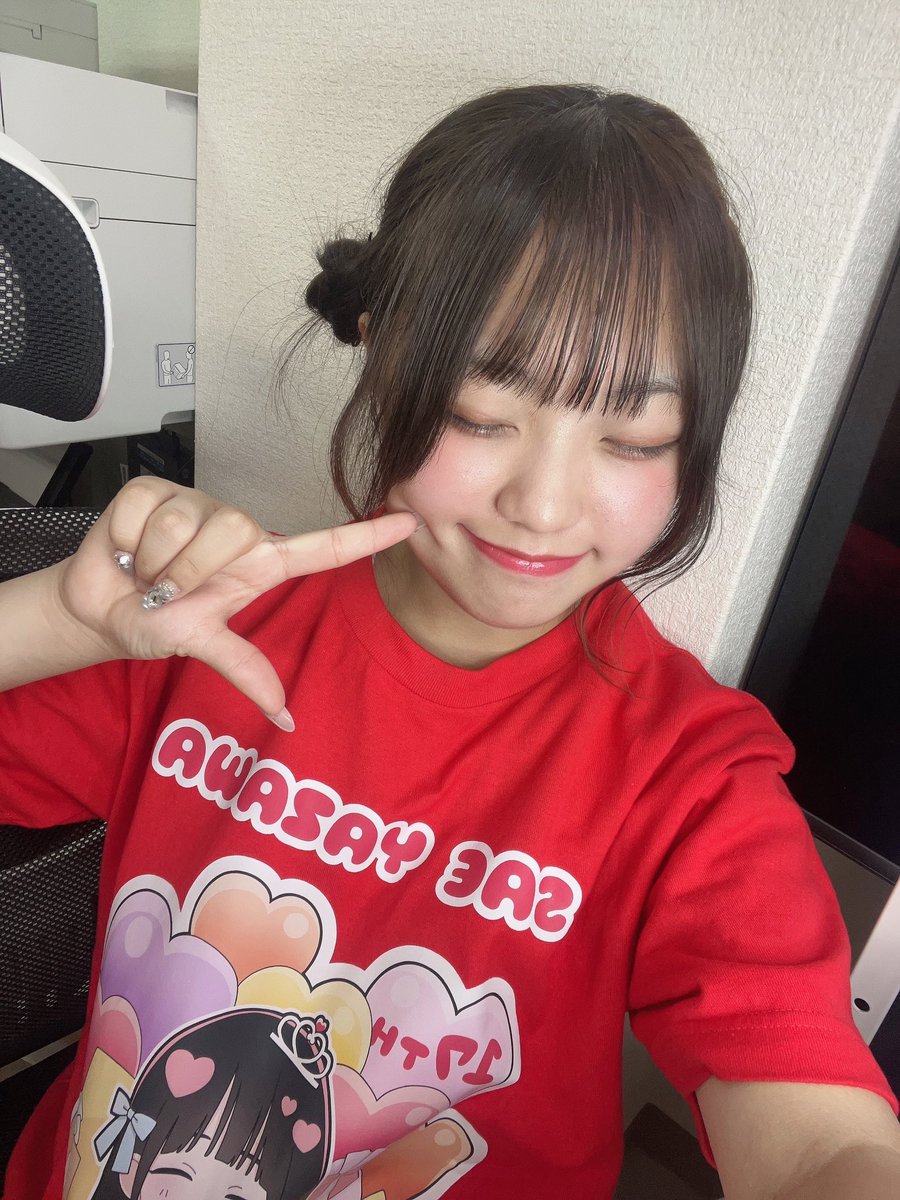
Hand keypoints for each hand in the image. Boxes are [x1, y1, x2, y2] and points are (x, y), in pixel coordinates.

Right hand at [52, 478, 417, 727]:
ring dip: (153, 561)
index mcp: (258, 566)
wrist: (97, 609)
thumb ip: (245, 671)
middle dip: (189, 572)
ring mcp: (195, 504)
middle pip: (233, 531)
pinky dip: (125, 542)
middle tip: (166, 590)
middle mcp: (235, 529)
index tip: (410, 523)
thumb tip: (287, 717)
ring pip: (184, 524)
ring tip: (144, 572)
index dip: (365, 537)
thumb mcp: (201, 646)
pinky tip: (125, 550)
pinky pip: (146, 512)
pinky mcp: (155, 488)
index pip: (323, 550)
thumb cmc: (156, 622)